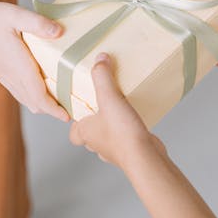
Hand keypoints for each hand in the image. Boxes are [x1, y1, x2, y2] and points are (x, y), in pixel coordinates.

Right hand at [0, 1, 69, 121]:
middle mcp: (13, 76)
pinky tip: (42, 90)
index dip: (53, 108)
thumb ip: (38, 24)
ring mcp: (6, 77)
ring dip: (44, 104)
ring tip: (62, 102)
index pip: (38, 96)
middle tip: (74, 109)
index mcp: (19, 66)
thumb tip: (59, 32)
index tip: (67, 116)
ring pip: (28, 99)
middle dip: (53, 110)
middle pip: (36, 103)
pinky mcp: (3, 74)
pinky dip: (34, 97)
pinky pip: (21, 92)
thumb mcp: (15, 15)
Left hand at [69, 53, 165, 168]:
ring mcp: (114, 151)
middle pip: (90, 134)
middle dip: (95, 122)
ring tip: (121, 111)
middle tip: (103, 106)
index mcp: (86, 132)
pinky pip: (125, 141)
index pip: (73, 131)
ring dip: (112, 127)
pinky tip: (137, 122)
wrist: (144, 157)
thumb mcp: (109, 98)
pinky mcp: (130, 152)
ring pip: (108, 138)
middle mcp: (97, 144)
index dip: (76, 121)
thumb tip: (99, 59)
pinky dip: (128, 133)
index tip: (82, 108)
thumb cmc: (122, 133)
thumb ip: (102, 77)